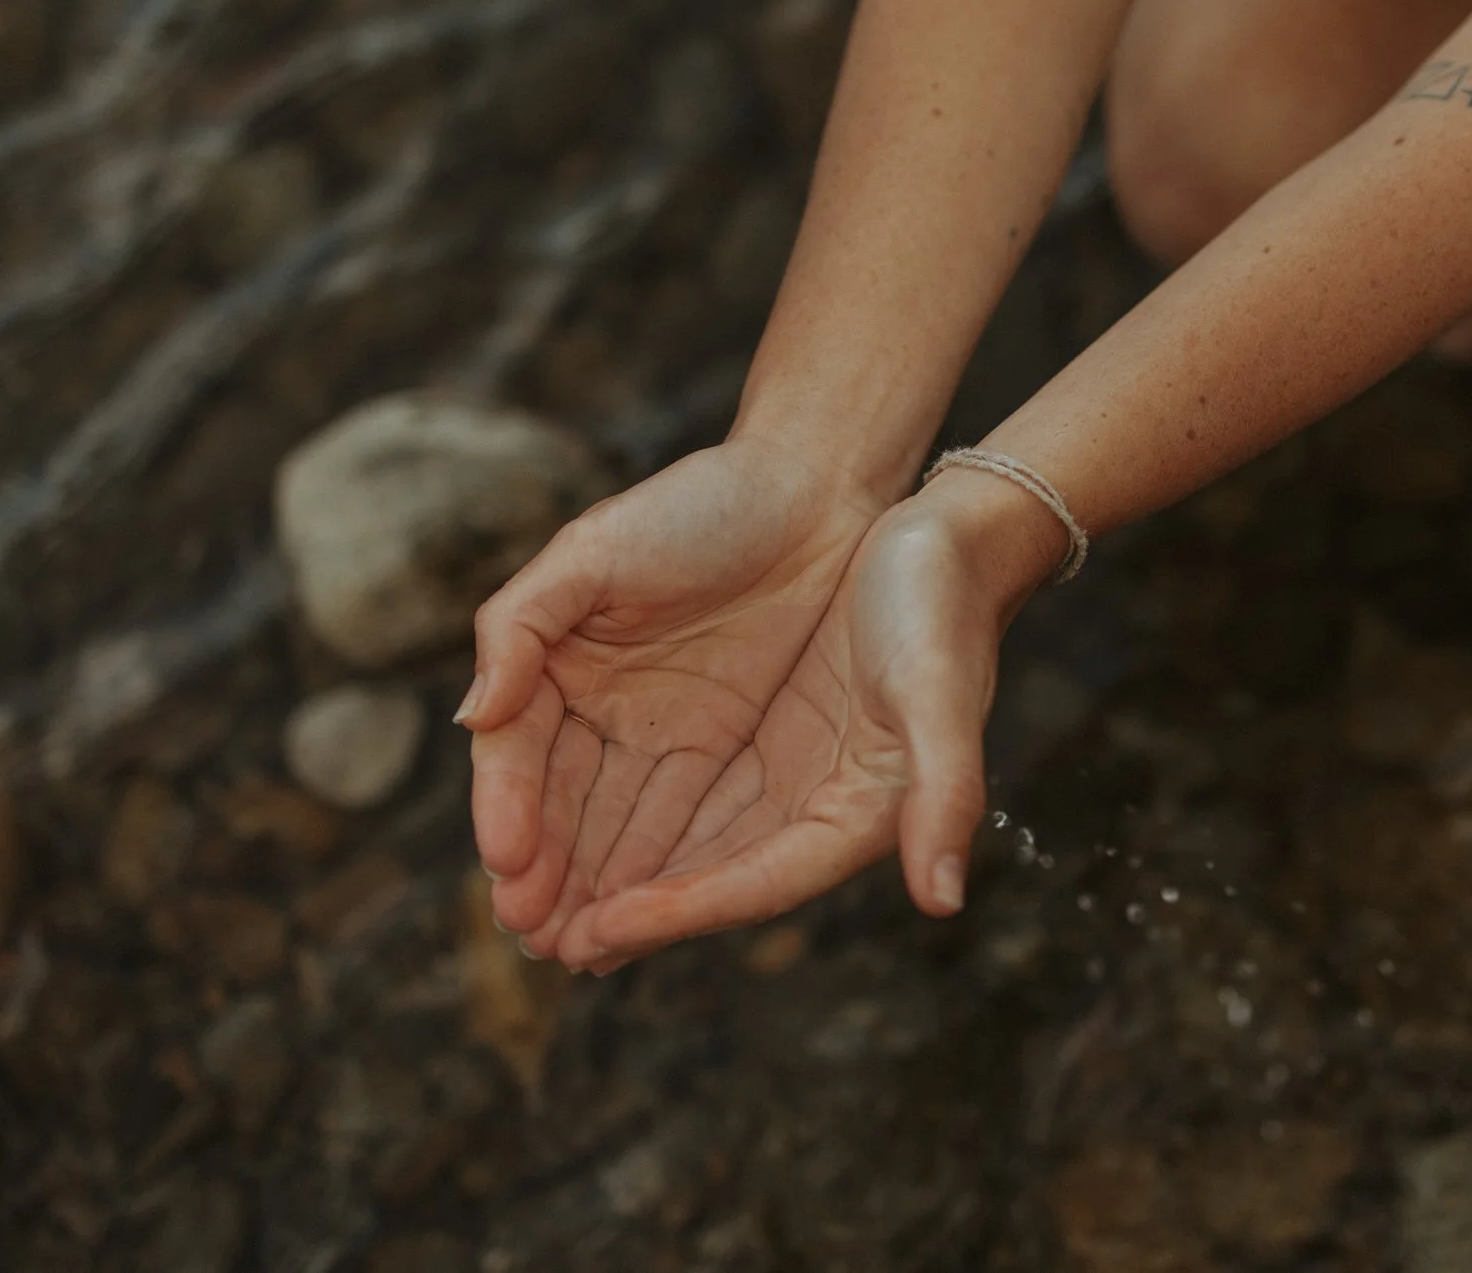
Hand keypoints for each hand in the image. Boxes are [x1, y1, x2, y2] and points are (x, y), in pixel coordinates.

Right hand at [458, 437, 881, 955]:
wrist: (816, 487)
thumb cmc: (700, 503)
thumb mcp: (595, 550)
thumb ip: (519, 626)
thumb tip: (469, 719)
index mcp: (554, 661)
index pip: (518, 753)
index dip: (509, 810)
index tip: (508, 866)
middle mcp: (599, 708)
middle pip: (561, 807)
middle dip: (545, 875)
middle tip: (532, 937)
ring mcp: (661, 734)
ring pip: (616, 828)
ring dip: (593, 891)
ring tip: (576, 951)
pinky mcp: (723, 752)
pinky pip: (683, 824)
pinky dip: (657, 875)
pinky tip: (638, 924)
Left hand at [544, 466, 1067, 969]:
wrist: (940, 530)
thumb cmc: (947, 603)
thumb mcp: (943, 691)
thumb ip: (947, 796)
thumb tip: (943, 901)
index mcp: (859, 814)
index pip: (754, 882)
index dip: (677, 912)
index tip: (599, 934)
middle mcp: (808, 807)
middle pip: (697, 873)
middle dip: (614, 907)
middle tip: (534, 942)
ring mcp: (771, 768)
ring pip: (669, 832)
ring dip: (599, 866)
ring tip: (524, 904)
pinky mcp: (743, 724)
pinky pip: (663, 780)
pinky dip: (610, 807)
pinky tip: (554, 827)